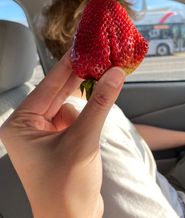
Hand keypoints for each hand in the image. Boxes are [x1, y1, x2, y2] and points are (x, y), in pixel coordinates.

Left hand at [0, 52, 124, 217]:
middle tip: (96, 55)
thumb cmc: (67, 187)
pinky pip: (74, 116)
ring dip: (86, 93)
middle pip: (57, 93)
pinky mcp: (59, 140)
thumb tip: (114, 73)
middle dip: (77, 76)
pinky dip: (88, 109)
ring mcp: (44, 134)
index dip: (66, 65)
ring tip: (103, 74)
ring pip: (68, 103)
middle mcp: (29, 127)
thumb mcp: (83, 139)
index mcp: (21, 125)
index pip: (48, 86)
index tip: (81, 46)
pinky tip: (100, 102)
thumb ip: (99, 103)